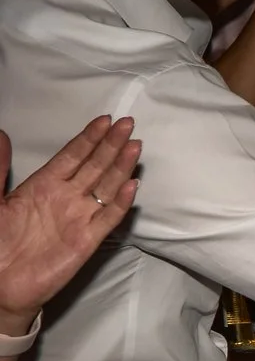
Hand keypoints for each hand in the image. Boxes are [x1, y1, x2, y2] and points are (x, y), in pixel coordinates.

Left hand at [0, 117, 140, 333]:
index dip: (89, 138)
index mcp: (42, 186)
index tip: (105, 120)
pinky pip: (108, 218)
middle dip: (111, 144)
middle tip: (128, 124)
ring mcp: (78, 218)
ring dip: (121, 167)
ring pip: (106, 187)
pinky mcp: (87, 240)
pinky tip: (132, 186)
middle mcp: (65, 198)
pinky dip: (121, 202)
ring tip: (135, 146)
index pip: (72, 156)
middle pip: (94, 166)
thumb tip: (1, 133)